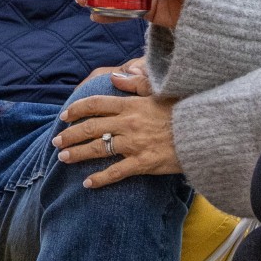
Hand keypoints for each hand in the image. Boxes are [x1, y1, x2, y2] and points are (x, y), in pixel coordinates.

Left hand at [53, 66, 180, 185]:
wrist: (205, 132)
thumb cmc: (185, 110)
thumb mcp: (161, 91)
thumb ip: (136, 83)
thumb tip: (115, 76)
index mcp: (131, 105)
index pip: (95, 104)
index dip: (76, 110)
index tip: (64, 116)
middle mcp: (128, 124)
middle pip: (90, 128)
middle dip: (69, 135)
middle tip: (56, 141)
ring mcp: (134, 144)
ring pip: (97, 149)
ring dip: (77, 154)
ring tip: (63, 158)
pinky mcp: (143, 163)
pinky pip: (115, 173)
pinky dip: (99, 179)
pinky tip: (87, 183)